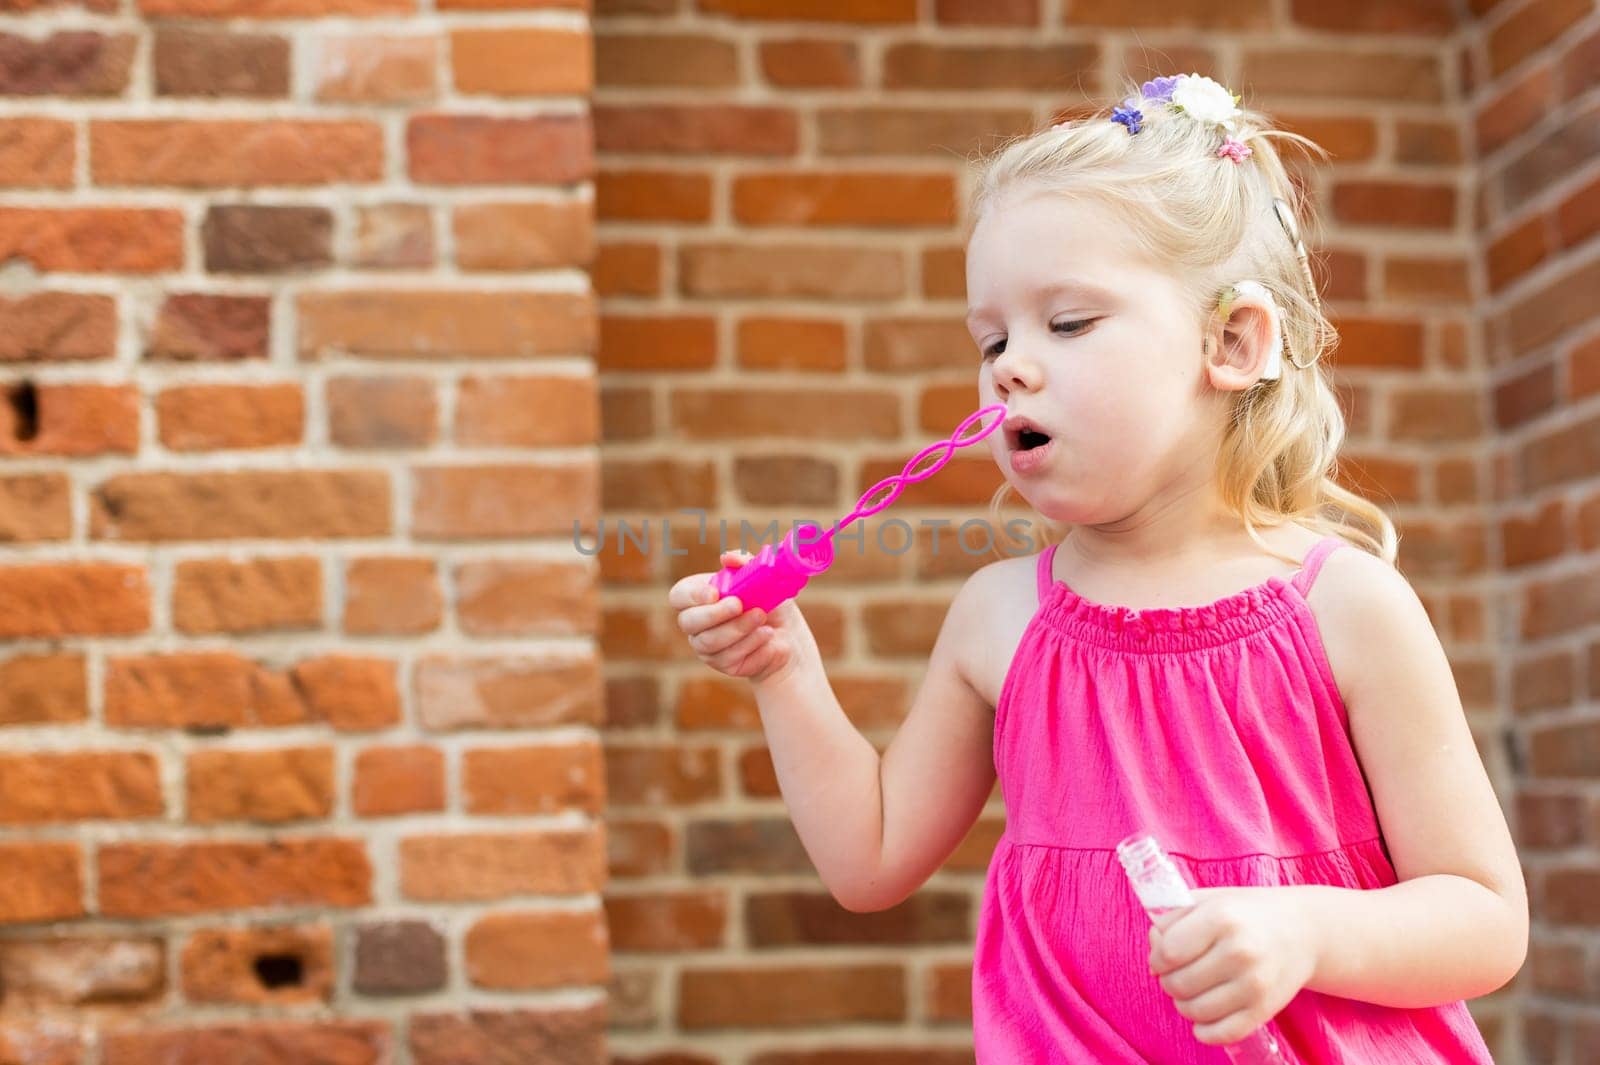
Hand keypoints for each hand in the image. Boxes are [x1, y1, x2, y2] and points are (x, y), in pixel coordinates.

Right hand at [668, 550, 807, 684]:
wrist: (788, 634)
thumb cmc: (769, 602)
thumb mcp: (761, 578)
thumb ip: (744, 563)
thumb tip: (727, 557)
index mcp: (699, 597)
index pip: (679, 596)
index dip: (692, 595)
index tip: (714, 593)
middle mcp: (696, 623)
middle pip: (688, 622)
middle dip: (714, 613)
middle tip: (739, 604)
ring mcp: (707, 647)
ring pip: (710, 641)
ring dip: (738, 628)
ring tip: (761, 616)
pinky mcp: (723, 664)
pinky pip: (730, 657)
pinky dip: (752, 643)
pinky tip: (767, 635)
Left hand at [1148, 886, 1316, 1045]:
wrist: (1302, 930)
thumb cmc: (1246, 913)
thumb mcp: (1208, 901)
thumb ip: (1171, 921)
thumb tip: (1153, 962)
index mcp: (1221, 918)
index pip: (1167, 952)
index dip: (1157, 957)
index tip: (1163, 956)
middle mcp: (1239, 951)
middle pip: (1177, 984)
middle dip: (1168, 980)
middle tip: (1178, 973)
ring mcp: (1254, 984)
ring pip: (1193, 1011)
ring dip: (1183, 1004)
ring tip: (1191, 990)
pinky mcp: (1264, 1010)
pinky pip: (1220, 1034)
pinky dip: (1203, 1030)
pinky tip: (1204, 1016)